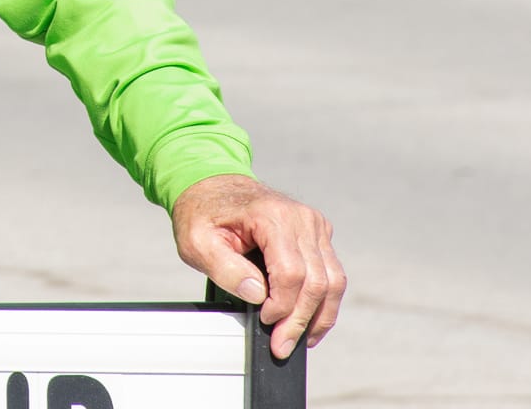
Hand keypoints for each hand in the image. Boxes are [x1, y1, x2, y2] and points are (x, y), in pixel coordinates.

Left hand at [172, 173, 343, 359]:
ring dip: (319, 316)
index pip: (291, 273)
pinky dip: (323, 301)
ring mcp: (314, 224)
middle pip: (316, 281)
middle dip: (301, 320)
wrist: (214, 186)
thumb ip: (226, 269)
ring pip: (333, 280)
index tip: (265, 322)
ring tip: (301, 339)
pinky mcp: (319, 233)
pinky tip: (309, 319)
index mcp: (271, 216)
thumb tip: (257, 295)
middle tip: (281, 346)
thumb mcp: (197, 242)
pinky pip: (332, 273)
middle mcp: (301, 218)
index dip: (281, 306)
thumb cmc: (204, 213)